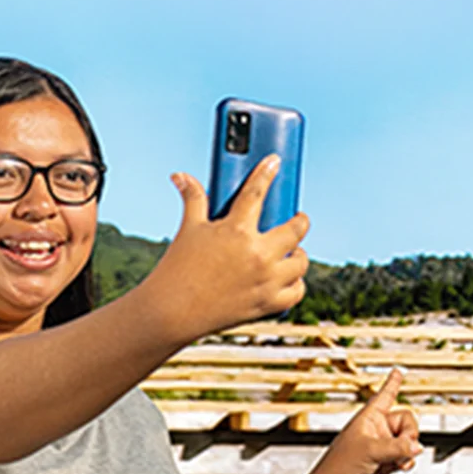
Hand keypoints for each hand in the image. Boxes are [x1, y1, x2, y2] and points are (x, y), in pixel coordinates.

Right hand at [144, 156, 310, 340]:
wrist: (172, 312)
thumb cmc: (178, 268)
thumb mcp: (188, 229)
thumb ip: (192, 199)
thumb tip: (180, 175)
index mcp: (236, 230)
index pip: (256, 193)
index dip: (266, 173)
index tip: (275, 161)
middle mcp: (257, 255)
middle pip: (295, 230)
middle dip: (300, 221)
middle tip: (297, 219)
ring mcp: (266, 281)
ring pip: (300, 262)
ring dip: (299, 254)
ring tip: (292, 250)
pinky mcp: (268, 304)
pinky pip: (297, 292)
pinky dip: (297, 284)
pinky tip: (290, 277)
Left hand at [313, 370, 421, 473]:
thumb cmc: (340, 465)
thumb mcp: (370, 451)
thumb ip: (397, 447)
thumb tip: (417, 447)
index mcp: (368, 418)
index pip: (384, 396)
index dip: (392, 384)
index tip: (398, 371)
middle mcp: (376, 429)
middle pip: (407, 422)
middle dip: (410, 435)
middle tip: (407, 446)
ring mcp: (382, 446)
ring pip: (408, 441)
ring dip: (408, 452)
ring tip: (398, 462)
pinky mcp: (385, 462)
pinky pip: (405, 457)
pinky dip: (407, 462)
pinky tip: (399, 467)